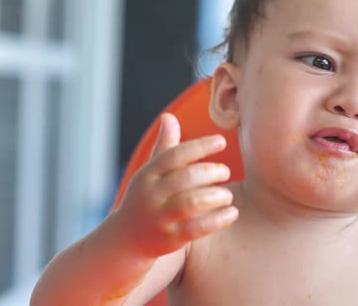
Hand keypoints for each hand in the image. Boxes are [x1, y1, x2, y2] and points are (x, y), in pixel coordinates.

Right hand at [114, 113, 237, 256]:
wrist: (125, 239)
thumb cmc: (146, 198)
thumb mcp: (150, 172)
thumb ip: (164, 146)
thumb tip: (169, 117)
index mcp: (148, 174)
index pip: (174, 155)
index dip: (199, 146)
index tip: (221, 141)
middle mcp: (151, 195)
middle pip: (184, 178)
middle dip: (210, 172)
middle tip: (226, 171)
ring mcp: (160, 218)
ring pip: (191, 204)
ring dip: (215, 197)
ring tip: (228, 195)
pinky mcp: (170, 239)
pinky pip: (197, 229)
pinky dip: (218, 220)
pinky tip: (232, 213)